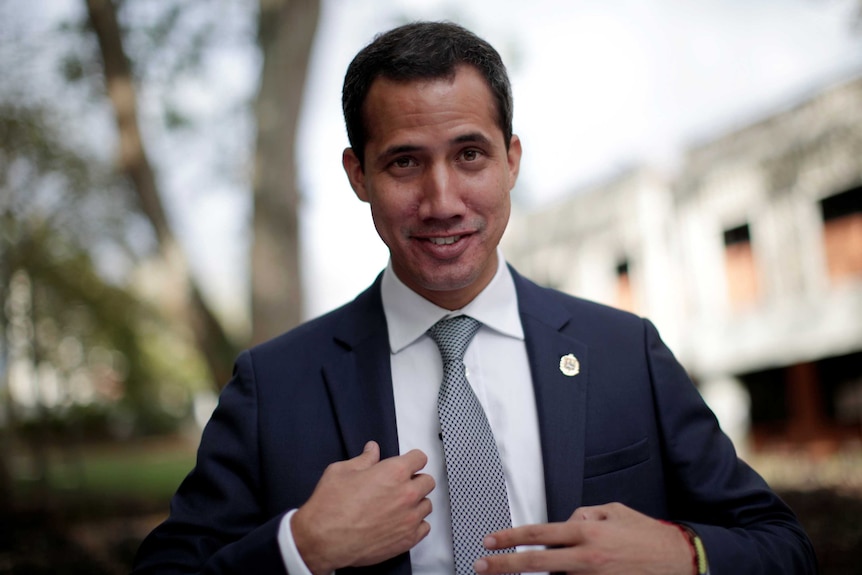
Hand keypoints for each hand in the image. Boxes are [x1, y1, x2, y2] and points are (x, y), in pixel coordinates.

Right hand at [291, 441, 434, 573]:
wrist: (324, 540)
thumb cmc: (330, 507)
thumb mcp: (342, 471)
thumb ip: (363, 459)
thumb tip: (372, 451)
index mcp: (393, 472)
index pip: (419, 458)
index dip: (412, 459)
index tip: (407, 464)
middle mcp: (406, 494)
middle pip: (427, 481)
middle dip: (416, 480)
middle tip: (400, 485)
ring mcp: (409, 518)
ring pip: (427, 504)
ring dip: (416, 503)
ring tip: (399, 506)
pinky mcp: (407, 539)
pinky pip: (424, 527)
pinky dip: (416, 524)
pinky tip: (401, 522)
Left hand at [475, 502, 692, 574]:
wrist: (681, 561)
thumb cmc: (648, 536)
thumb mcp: (615, 511)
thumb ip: (586, 514)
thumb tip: (568, 520)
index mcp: (588, 531)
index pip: (539, 533)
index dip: (510, 538)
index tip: (490, 542)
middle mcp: (587, 557)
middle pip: (536, 562)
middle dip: (505, 565)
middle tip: (482, 567)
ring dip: (539, 574)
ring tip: (515, 569)